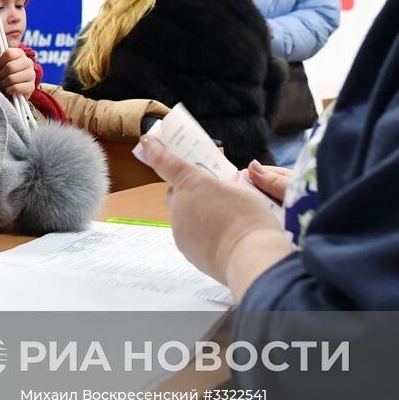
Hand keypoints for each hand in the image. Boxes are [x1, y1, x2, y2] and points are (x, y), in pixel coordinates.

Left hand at [0, 46, 35, 99]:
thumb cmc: (2, 76)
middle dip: (2, 74)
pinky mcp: (31, 87)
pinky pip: (16, 88)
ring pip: (12, 78)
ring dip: (5, 83)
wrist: (6, 91)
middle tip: (3, 76)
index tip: (0, 66)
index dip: (0, 62)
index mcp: (20, 53)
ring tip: (6, 83)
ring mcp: (32, 75)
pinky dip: (9, 90)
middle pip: (10, 66)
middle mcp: (28, 62)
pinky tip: (10, 89)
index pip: (9, 53)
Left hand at [141, 135, 290, 301]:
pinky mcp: (185, 250)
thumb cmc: (250, 220)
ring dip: (196, 214)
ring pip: (183, 215)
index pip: (165, 161)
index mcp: (191, 182)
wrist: (250, 258)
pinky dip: (201, 233)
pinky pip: (190, 235)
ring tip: (223, 220)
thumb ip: (226, 186)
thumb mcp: (243, 191)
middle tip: (210, 193)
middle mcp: (179, 205)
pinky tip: (222, 236)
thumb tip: (222, 190)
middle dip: (188, 190)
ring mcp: (180, 229)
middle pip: (176, 192)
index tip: (147, 141)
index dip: (155, 149)